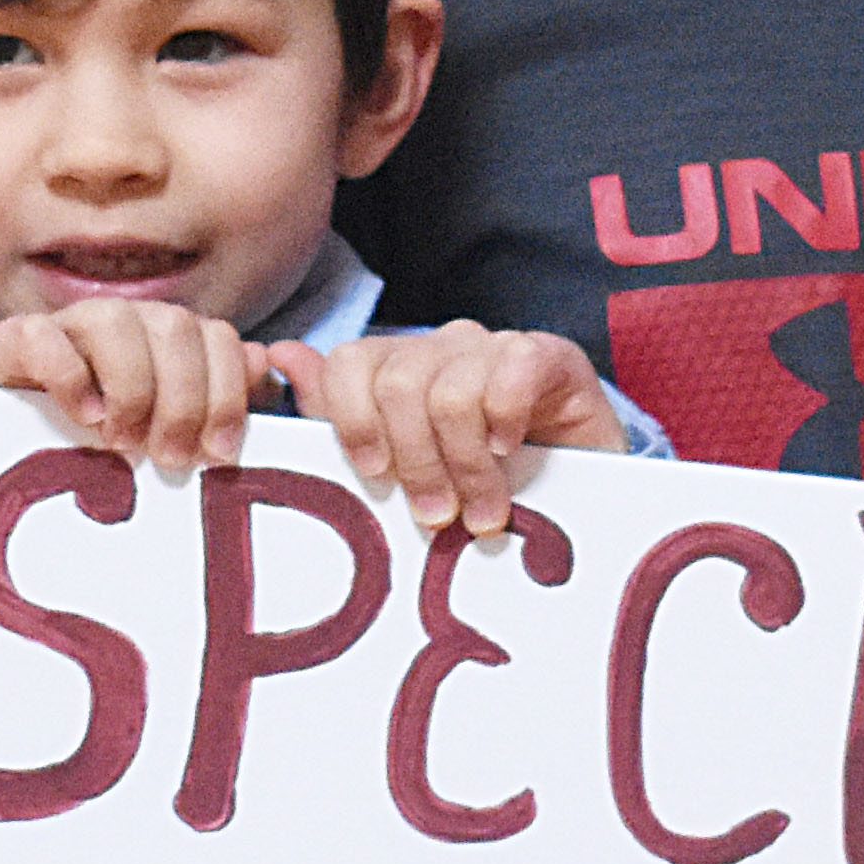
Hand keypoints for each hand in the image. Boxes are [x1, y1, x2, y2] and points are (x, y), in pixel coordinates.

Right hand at [0, 302, 268, 476]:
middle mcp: (121, 323)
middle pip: (173, 324)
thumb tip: (262, 364)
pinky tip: (84, 419)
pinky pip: (42, 334)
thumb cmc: (99, 461)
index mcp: (165, 342)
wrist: (4, 467)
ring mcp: (65, 328)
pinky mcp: (8, 343)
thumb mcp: (167, 444)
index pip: (216, 336)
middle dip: (184, 397)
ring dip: (131, 386)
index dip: (227, 392)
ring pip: (114, 319)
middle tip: (171, 458)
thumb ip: (220, 406)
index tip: (220, 453)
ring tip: (123, 443)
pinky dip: (69, 375)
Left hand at [275, 322, 626, 537]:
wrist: (580, 496)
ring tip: (482, 514)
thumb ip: (344, 417)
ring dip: (466, 466)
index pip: (352, 364)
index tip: (375, 476)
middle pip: (398, 384)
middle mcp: (446, 347)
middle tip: (436, 516)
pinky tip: (511, 451)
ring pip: (451, 391)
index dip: (354, 421)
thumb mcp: (408, 467)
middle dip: (415, 462)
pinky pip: (512, 368)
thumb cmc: (482, 487)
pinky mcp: (551, 355)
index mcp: (402, 368)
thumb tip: (283, 356)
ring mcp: (498, 347)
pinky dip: (506, 418)